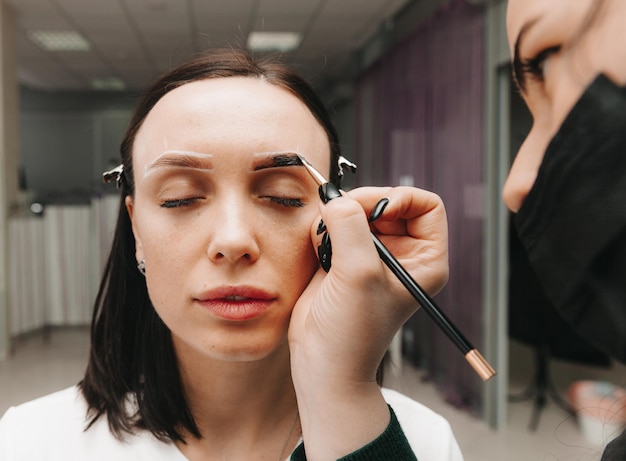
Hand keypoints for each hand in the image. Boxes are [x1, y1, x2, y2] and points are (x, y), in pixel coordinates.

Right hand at [288, 185, 447, 458]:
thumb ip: (351, 228)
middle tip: (338, 217)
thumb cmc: (353, 332)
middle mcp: (402, 253)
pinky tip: (320, 250)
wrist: (322, 362)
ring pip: (359, 211)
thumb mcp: (359, 273)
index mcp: (424, 259)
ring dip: (339, 217)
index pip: (426, 204)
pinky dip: (325, 229)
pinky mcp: (345, 258)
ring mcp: (372, 254)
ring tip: (327, 243)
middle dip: (361, 205)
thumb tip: (337, 200)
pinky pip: (337, 225)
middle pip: (388, 202)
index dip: (399, 198)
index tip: (373, 211)